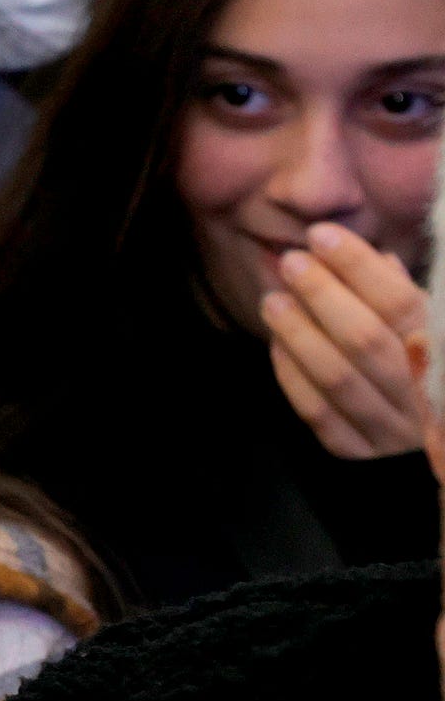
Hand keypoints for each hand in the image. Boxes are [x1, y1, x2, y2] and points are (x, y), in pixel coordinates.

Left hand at [264, 223, 430, 458]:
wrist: (440, 465)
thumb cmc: (434, 382)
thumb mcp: (438, 336)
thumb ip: (411, 302)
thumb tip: (379, 258)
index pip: (401, 304)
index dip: (358, 266)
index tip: (321, 235)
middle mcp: (422, 395)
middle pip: (365, 339)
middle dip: (323, 294)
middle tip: (292, 262)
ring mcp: (392, 430)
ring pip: (338, 378)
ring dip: (299, 334)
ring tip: (273, 301)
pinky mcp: (362, 458)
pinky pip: (321, 417)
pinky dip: (293, 378)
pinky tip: (277, 346)